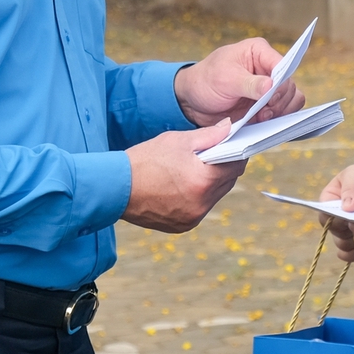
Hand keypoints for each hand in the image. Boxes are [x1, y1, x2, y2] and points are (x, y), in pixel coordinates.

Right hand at [123, 121, 241, 232]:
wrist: (115, 187)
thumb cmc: (144, 160)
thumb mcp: (178, 141)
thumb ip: (209, 135)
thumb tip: (229, 127)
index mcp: (203, 180)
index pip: (235, 165)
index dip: (237, 153)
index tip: (236, 145)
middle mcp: (201, 203)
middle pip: (227, 183)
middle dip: (225, 168)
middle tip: (217, 155)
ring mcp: (192, 218)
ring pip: (214, 197)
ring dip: (212, 184)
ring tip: (199, 169)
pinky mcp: (182, 226)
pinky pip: (200, 209)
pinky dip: (198, 197)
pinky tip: (186, 185)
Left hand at [174, 36, 306, 126]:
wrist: (193, 101)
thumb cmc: (206, 81)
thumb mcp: (225, 79)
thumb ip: (250, 84)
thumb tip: (271, 85)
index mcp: (259, 52)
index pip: (282, 66)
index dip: (280, 84)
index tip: (269, 99)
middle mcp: (268, 68)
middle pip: (289, 86)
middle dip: (279, 101)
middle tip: (264, 112)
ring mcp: (269, 88)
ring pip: (292, 99)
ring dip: (280, 111)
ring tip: (262, 117)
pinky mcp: (267, 105)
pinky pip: (284, 112)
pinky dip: (278, 119)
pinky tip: (263, 121)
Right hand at [320, 164, 353, 260]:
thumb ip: (351, 188)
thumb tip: (347, 208)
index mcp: (328, 201)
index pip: (324, 217)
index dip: (336, 221)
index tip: (349, 219)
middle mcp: (334, 218)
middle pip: (334, 233)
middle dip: (348, 233)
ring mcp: (346, 230)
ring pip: (343, 245)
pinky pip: (350, 253)